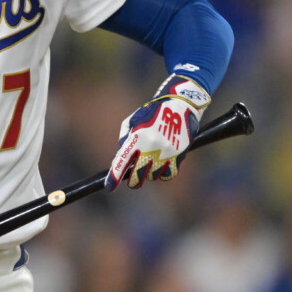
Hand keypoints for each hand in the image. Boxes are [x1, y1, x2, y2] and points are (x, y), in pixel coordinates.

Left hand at [106, 74, 209, 189]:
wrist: (180, 105)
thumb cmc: (152, 112)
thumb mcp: (133, 120)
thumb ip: (124, 139)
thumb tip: (121, 158)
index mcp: (136, 138)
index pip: (121, 163)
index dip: (114, 177)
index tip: (110, 187)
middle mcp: (150, 148)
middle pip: (137, 177)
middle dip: (132, 182)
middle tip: (132, 181)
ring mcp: (165, 153)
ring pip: (152, 176)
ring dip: (149, 174)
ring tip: (150, 162)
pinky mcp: (178, 156)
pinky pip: (168, 175)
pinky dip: (163, 174)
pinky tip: (160, 166)